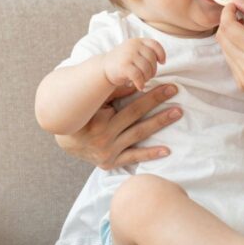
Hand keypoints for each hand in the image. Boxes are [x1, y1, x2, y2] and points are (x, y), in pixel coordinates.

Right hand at [55, 83, 181, 169]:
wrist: (66, 140)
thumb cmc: (82, 115)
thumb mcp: (94, 102)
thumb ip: (113, 93)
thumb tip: (136, 82)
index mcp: (98, 120)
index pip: (129, 105)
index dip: (150, 95)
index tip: (167, 86)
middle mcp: (103, 137)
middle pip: (136, 116)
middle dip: (157, 102)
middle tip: (175, 92)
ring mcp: (107, 151)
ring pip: (138, 135)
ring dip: (159, 123)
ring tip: (177, 112)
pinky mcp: (110, 163)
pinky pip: (133, 157)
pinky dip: (150, 154)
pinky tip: (167, 150)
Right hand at [102, 37, 165, 91]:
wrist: (103, 69)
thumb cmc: (123, 62)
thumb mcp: (134, 52)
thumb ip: (146, 52)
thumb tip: (163, 60)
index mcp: (137, 41)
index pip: (154, 44)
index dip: (161, 54)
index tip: (162, 62)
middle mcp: (133, 45)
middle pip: (152, 59)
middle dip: (153, 70)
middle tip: (149, 77)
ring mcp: (128, 55)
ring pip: (146, 68)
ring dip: (147, 77)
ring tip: (143, 81)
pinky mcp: (124, 65)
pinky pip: (138, 76)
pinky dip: (141, 83)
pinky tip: (140, 87)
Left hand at [216, 0, 243, 107]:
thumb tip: (237, 0)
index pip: (228, 26)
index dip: (227, 12)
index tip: (233, 5)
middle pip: (222, 38)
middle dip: (228, 23)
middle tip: (242, 18)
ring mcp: (243, 78)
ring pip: (224, 49)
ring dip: (232, 38)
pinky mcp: (242, 85)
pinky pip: (231, 62)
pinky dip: (236, 51)